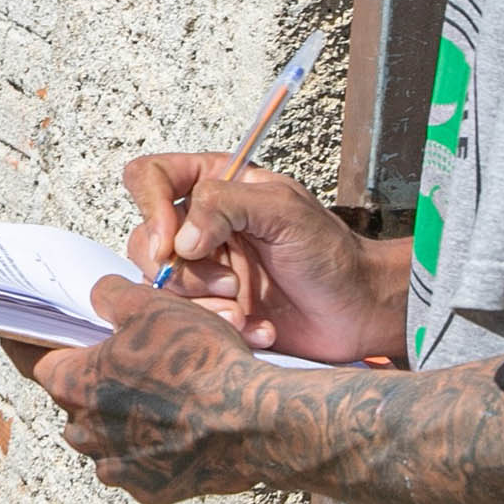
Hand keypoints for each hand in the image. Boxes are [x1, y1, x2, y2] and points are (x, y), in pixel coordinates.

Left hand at [9, 279, 274, 503]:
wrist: (251, 422)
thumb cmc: (198, 361)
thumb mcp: (151, 306)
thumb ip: (111, 296)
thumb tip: (98, 294)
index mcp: (73, 384)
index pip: (26, 358)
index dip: (24, 339)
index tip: (22, 330)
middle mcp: (84, 431)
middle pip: (72, 396)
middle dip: (90, 375)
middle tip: (122, 354)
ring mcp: (116, 465)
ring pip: (104, 433)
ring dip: (121, 412)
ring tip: (159, 389)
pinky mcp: (150, 489)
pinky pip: (138, 461)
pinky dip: (151, 444)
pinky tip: (178, 423)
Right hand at [121, 152, 407, 363]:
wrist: (356, 310)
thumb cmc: (330, 252)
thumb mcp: (283, 211)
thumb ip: (224, 206)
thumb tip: (178, 241)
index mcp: (214, 184)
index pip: (149, 176)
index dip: (149, 207)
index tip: (172, 246)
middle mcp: (199, 224)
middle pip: (147, 240)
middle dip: (188, 272)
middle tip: (233, 284)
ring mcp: (202, 268)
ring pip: (160, 285)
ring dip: (204, 304)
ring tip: (245, 311)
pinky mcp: (208, 307)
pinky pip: (184, 318)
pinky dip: (220, 326)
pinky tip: (258, 327)